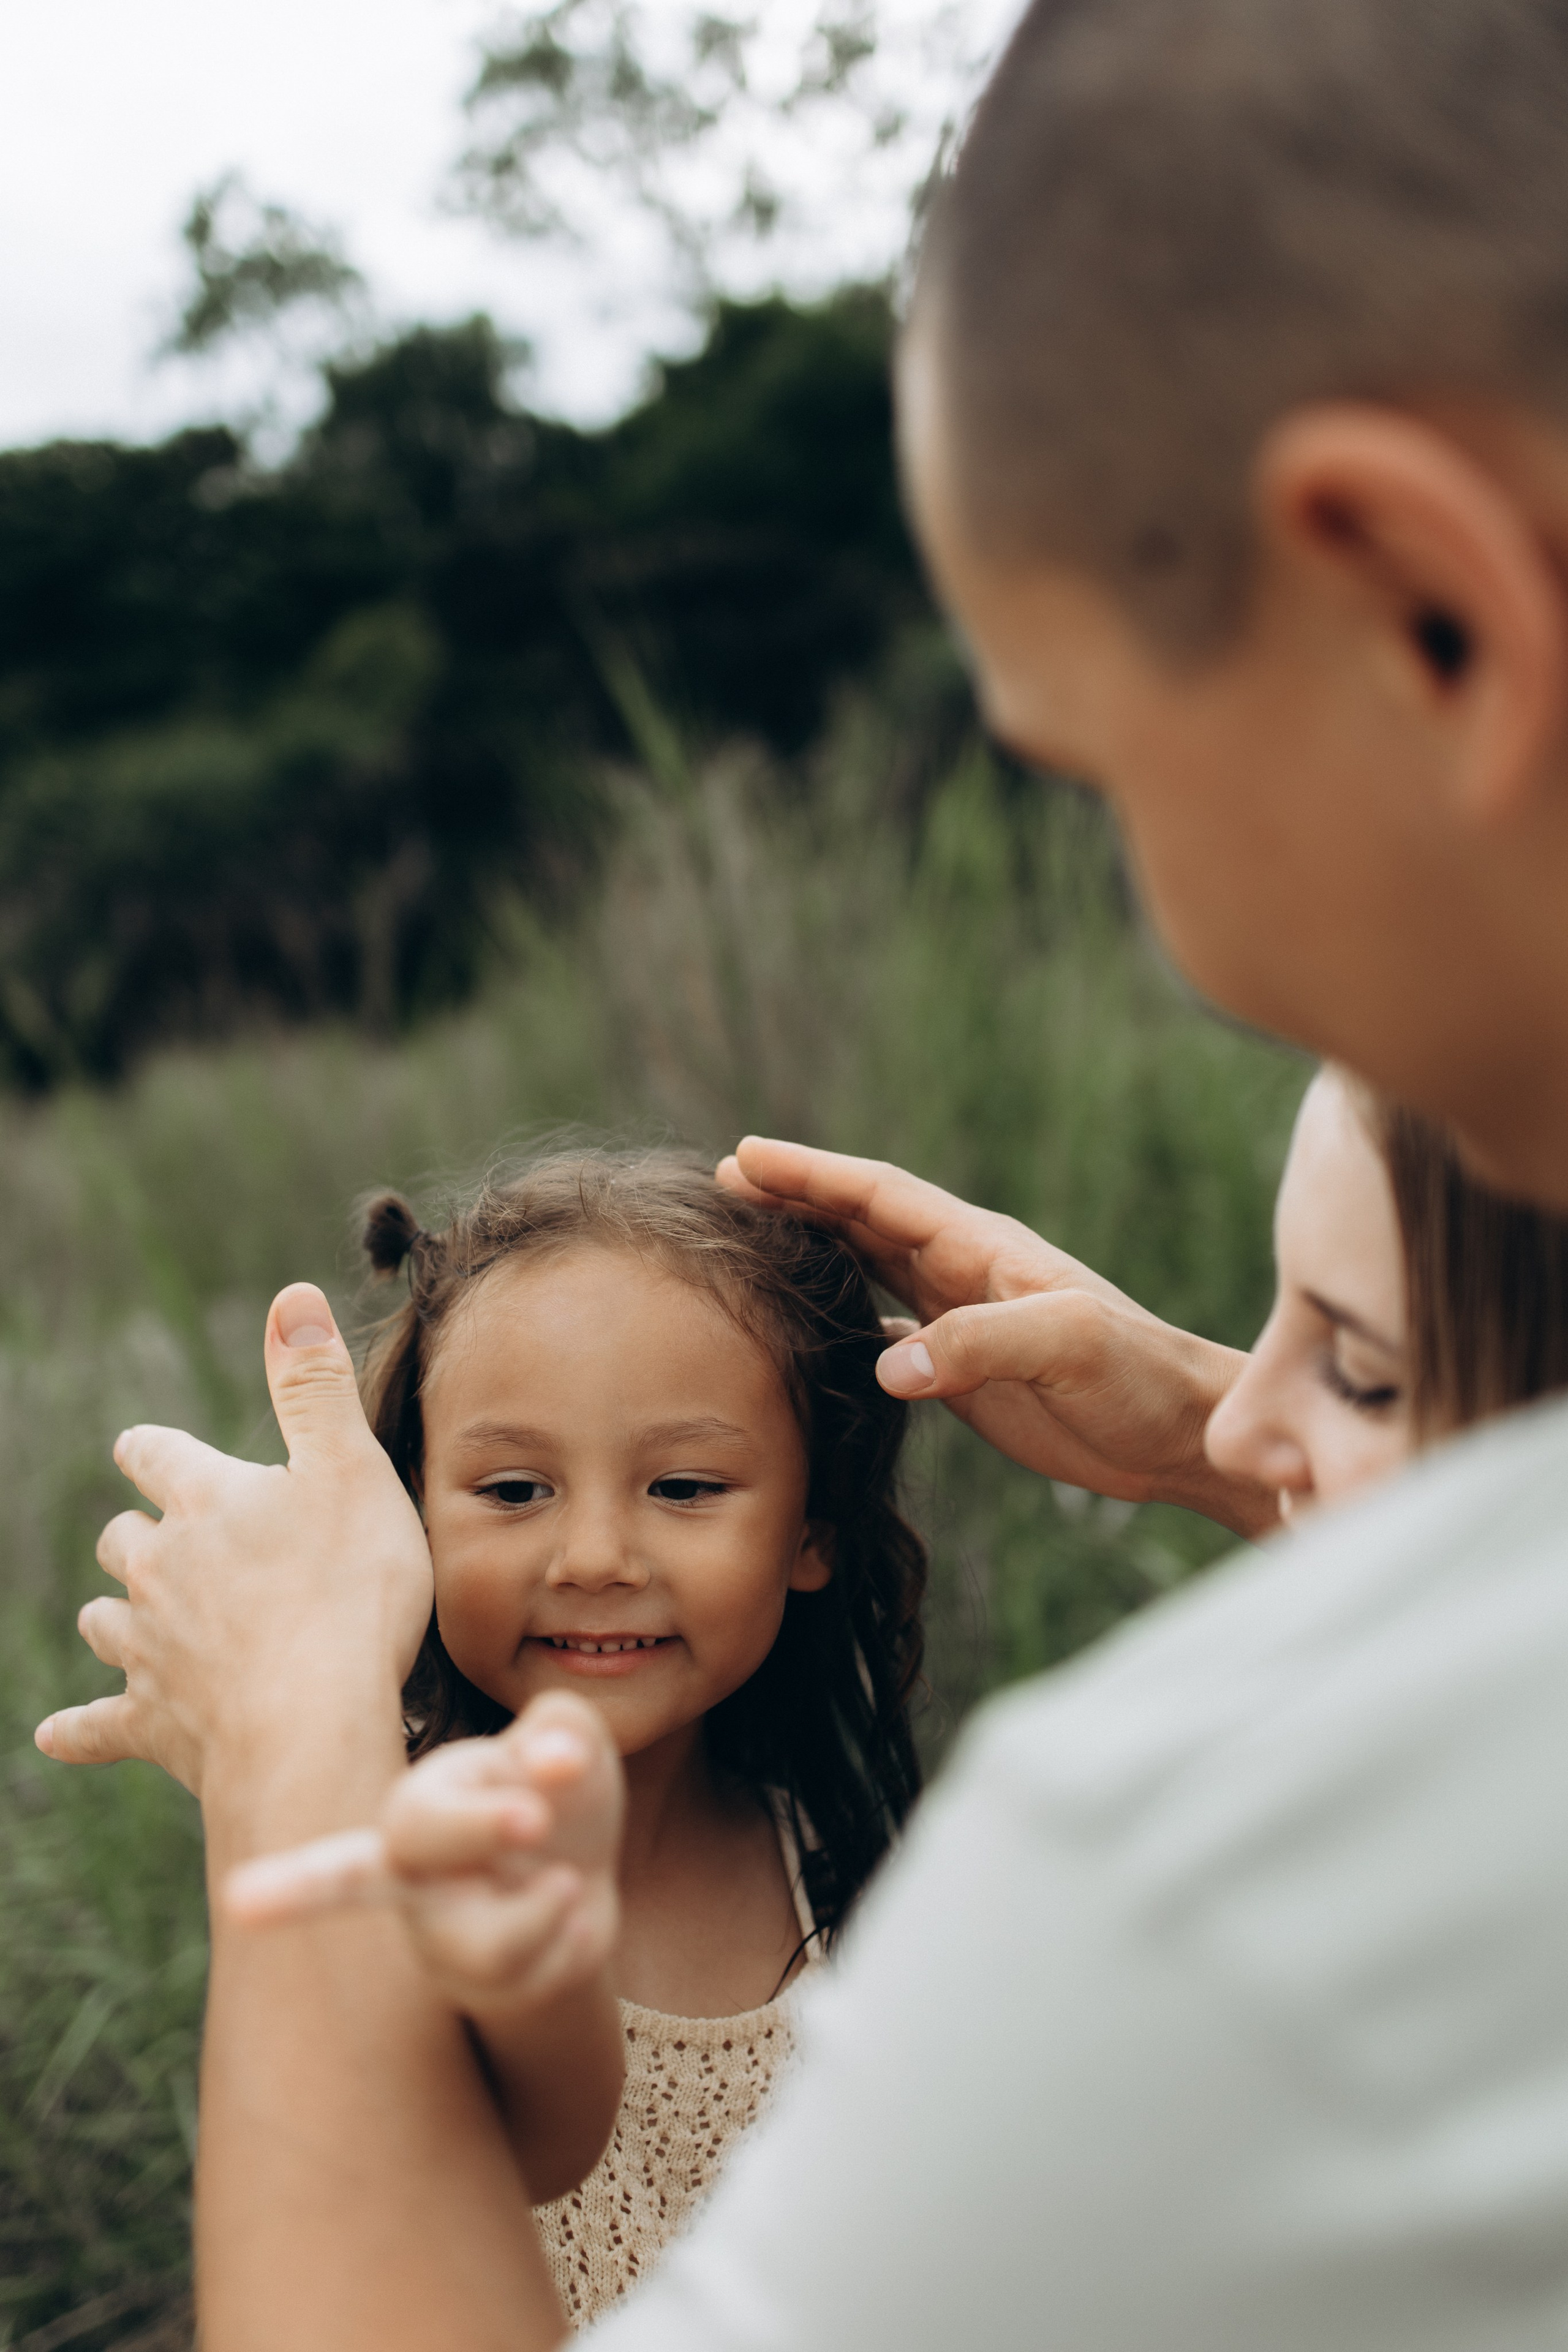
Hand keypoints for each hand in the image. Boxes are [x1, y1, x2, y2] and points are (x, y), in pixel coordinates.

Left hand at [36, 1284, 431, 1803]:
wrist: (312, 1722)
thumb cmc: (348, 1590)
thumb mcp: (351, 1468)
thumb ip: (314, 1385)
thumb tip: (290, 1296)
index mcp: (204, 1501)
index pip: (156, 1454)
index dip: (153, 1449)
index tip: (145, 1450)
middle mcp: (159, 1569)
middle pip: (122, 1540)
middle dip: (137, 1537)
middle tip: (163, 1543)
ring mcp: (149, 1649)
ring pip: (106, 1622)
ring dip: (116, 1617)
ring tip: (131, 1622)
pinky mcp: (150, 1722)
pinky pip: (96, 1724)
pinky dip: (77, 1727)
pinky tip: (56, 1734)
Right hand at [227, 1693, 622, 2019]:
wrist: (583, 1870)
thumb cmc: (560, 1792)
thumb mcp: (575, 1745)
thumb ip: (565, 1729)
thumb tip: (561, 1760)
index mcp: (429, 1801)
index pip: (419, 1818)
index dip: (475, 1824)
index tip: (538, 1820)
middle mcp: (414, 1871)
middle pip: (362, 1879)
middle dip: (340, 1879)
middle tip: (397, 1861)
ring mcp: (438, 1936)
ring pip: (484, 1953)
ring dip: (544, 1916)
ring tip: (572, 1882)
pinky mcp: (477, 1985)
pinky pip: (531, 1983)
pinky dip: (572, 1947)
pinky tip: (574, 1921)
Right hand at [717, 1140, 1275, 1538]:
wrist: (1182, 1433)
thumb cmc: (1141, 1379)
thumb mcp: (1068, 1346)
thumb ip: (981, 1344)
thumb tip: (889, 1363)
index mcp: (983, 1248)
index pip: (881, 1195)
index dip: (814, 1174)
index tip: (748, 1156)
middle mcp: (965, 1270)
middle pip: (863, 1218)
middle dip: (796, 1194)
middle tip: (726, 1179)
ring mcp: (961, 1316)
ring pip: (869, 1263)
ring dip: (813, 1243)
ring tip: (751, 1230)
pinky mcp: (964, 1366)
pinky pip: (887, 1323)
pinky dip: (843, 1311)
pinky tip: (811, 1320)